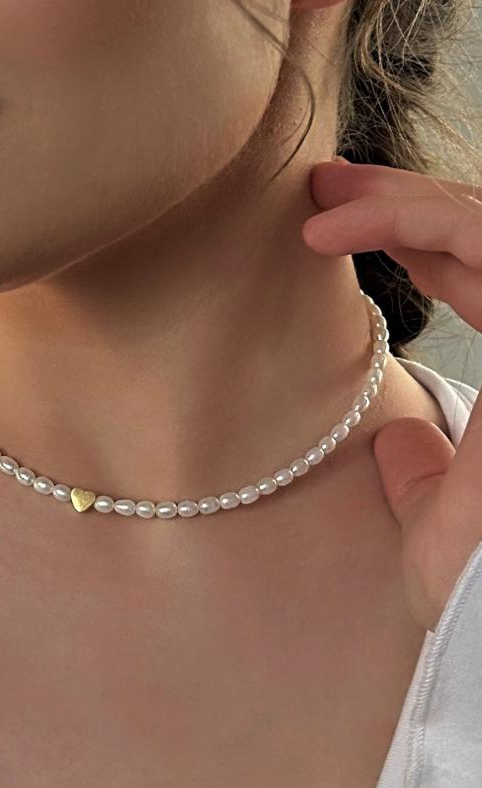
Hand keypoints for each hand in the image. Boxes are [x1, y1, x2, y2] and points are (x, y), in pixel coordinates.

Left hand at [303, 158, 481, 630]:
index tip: (339, 232)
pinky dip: (417, 217)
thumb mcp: (442, 531)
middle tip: (322, 189)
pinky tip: (342, 226)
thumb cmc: (480, 598)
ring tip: (321, 193)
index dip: (418, 242)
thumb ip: (425, 479)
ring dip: (401, 197)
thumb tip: (393, 445)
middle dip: (402, 202)